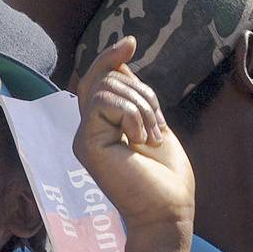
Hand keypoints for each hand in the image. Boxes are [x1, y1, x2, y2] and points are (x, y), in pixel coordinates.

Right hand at [72, 38, 193, 251]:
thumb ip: (133, 97)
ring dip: (140, 106)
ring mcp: (84, 137)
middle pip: (103, 79)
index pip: (98, 80)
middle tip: (157, 127)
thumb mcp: (152, 123)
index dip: (110, 58)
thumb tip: (120, 64)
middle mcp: (89, 129)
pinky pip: (104, 102)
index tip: (130, 42)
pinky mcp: (86, 143)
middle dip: (141, 92)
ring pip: (105, 88)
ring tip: (151, 137)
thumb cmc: (165, 176)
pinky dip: (132, 114)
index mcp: (103, 125)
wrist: (168, 210)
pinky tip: (140, 139)